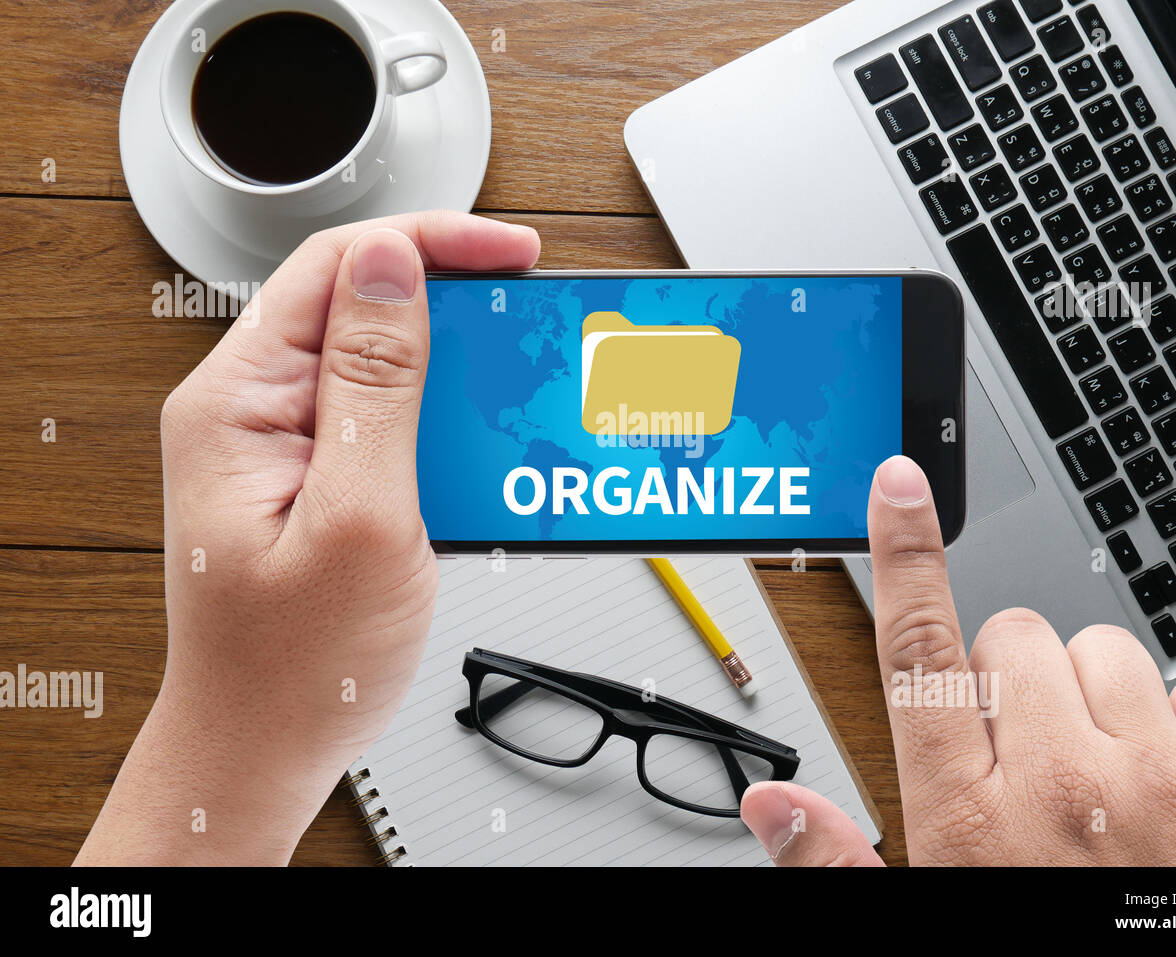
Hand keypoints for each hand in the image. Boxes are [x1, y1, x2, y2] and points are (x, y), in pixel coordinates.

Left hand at [77, 211, 538, 864]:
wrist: (266, 749)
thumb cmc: (293, 666)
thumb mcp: (357, 517)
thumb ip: (377, 386)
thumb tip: (392, 267)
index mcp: (240, 402)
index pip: (337, 267)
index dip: (431, 244)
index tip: (509, 255)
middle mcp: (255, 411)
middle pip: (363, 306)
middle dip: (455, 307)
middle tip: (527, 327)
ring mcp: (285, 445)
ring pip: (385, 364)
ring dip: (458, 376)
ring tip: (516, 400)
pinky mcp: (318, 478)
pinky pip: (389, 422)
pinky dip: (446, 427)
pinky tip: (483, 455)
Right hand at [741, 454, 1175, 865]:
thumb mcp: (920, 916)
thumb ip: (835, 860)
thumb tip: (766, 804)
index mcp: (965, 815)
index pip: (917, 651)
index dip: (904, 554)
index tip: (899, 485)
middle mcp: (1054, 783)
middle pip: (1012, 637)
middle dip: (1011, 679)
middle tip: (1023, 752)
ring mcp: (1148, 779)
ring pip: (1100, 650)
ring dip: (1092, 693)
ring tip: (1094, 769)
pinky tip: (1160, 781)